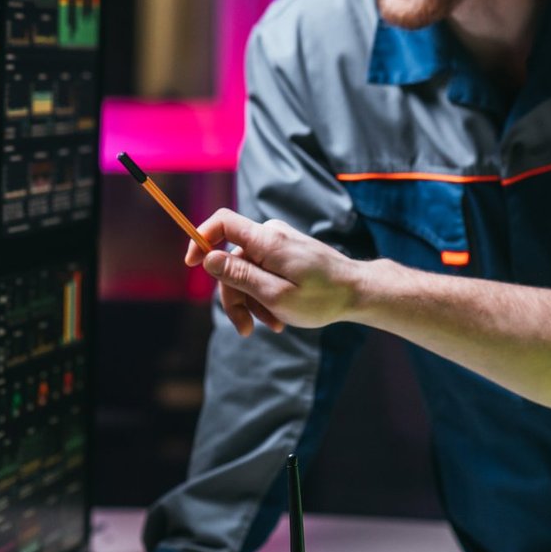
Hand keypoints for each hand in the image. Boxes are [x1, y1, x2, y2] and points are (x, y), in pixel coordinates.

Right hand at [185, 209, 363, 336]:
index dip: (200, 238)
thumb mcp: (276, 295)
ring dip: (252, 301)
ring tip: (274, 325)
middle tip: (246, 329)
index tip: (191, 265)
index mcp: (268, 240)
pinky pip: (262, 271)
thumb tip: (208, 257)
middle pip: (232, 259)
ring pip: (247, 271)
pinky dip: (265, 295)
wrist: (359, 292)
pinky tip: (279, 318)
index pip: (222, 222)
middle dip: (234, 296)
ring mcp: (279, 242)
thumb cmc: (322, 298)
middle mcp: (271, 234)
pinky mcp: (286, 252)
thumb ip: (240, 275)